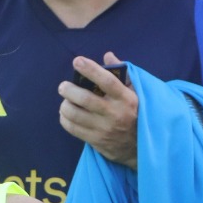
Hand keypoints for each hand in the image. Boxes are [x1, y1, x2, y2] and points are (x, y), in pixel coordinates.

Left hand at [58, 52, 138, 168]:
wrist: (139, 147)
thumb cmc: (135, 113)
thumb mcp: (135, 93)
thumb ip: (121, 74)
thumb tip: (107, 55)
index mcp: (126, 98)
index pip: (107, 81)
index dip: (90, 69)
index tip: (77, 61)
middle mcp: (114, 113)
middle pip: (85, 98)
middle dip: (69, 89)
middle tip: (63, 86)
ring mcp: (104, 128)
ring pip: (75, 114)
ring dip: (65, 105)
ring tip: (65, 101)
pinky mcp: (95, 140)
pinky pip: (73, 128)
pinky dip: (65, 119)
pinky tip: (66, 114)